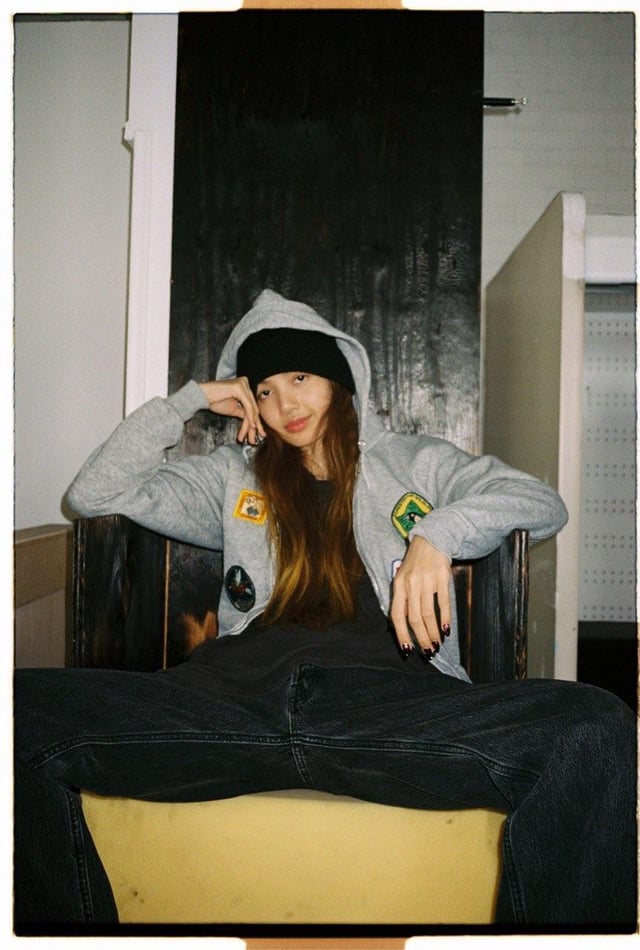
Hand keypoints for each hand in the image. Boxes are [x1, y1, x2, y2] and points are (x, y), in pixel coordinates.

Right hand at [198, 378, 265, 444]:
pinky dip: (250, 417)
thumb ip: (244, 412)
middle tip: (261, 436)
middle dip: (256, 423)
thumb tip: (253, 422)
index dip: (256, 420)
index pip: (252, 405)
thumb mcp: (233, 409)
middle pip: (254, 406)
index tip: (260, 432)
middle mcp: (245, 382)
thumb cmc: (214, 401)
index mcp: (244, 385)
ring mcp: (243, 384)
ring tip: (254, 434)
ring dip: (253, 423)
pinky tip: (252, 426)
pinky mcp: (239, 387)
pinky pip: (248, 406)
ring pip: (252, 407)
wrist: (201, 396)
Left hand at [390, 536, 451, 655]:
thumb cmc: (416, 564)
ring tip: (437, 645)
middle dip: (421, 638)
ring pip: (428, 614)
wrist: (431, 540)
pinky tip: (446, 629)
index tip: (407, 649)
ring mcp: (426, 581)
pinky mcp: (441, 578)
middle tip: (427, 651)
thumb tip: (400, 626)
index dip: (401, 634)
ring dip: (433, 633)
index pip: (397, 615)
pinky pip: (443, 602)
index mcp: (398, 586)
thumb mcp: (403, 578)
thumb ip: (402, 599)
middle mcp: (411, 584)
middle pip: (414, 618)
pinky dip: (445, 618)